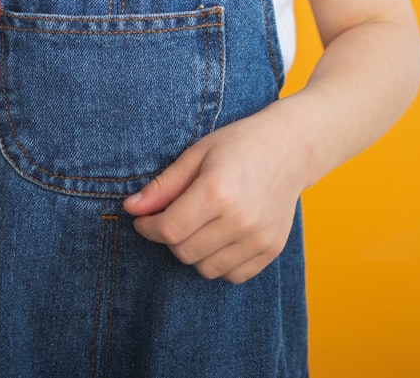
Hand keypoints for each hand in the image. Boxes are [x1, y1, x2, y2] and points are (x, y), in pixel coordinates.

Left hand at [123, 103, 306, 283]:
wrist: (289, 148)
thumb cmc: (238, 144)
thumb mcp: (196, 154)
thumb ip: (163, 186)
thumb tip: (130, 209)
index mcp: (217, 192)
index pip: (169, 230)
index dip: (148, 227)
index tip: (143, 220)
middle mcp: (240, 220)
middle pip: (184, 252)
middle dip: (169, 238)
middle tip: (173, 216)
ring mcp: (258, 239)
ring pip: (206, 269)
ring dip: (193, 252)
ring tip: (199, 224)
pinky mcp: (271, 250)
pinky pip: (232, 275)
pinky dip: (219, 262)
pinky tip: (220, 236)